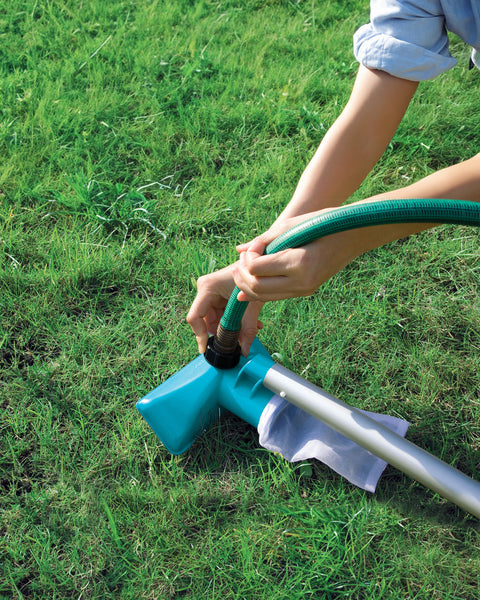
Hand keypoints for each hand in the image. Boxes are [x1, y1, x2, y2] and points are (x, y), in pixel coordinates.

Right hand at [186, 264, 263, 356]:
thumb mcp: (251, 306)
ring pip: (214, 319)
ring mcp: (210, 292)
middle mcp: (204, 289)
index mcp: (207, 288)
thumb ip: (248, 329)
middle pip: (206, 320)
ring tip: (247, 330)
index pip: (195, 317)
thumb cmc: (254, 278)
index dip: (199, 335)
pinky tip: (247, 323)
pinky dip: (232, 321)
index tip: (205, 349)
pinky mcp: (216, 295)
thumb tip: (244, 351)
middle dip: (221, 333)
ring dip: (230, 328)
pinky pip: (220, 314)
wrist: (259, 266)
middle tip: (235, 342)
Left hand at [232, 211, 356, 301]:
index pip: (257, 269)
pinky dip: (260, 291)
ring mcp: (304, 289)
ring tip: (241, 271)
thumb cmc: (322, 223)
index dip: (247, 259)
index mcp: (298, 262)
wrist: (353, 235)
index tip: (250, 248)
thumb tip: (240, 250)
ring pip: (264, 297)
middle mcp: (301, 281)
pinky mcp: (305, 291)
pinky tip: (251, 281)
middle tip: (239, 262)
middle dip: (242, 276)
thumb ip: (264, 240)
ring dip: (248, 286)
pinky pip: (276, 296)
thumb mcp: (291, 226)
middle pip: (257, 287)